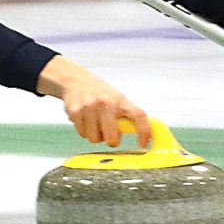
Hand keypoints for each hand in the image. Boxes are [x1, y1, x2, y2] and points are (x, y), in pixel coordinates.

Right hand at [37, 55, 151, 147]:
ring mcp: (89, 107)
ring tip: (95, 124)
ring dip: (95, 135)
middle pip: (112, 138)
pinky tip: (85, 120)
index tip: (143, 143)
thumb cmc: (100, 93)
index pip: (138, 116)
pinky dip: (83, 131)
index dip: (144, 132)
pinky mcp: (75, 111)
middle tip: (109, 134)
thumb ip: (129, 116)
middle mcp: (105, 103)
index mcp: (120, 101)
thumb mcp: (118, 100)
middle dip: (111, 140)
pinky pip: (82, 134)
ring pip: (95, 138)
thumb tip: (148, 134)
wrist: (76, 80)